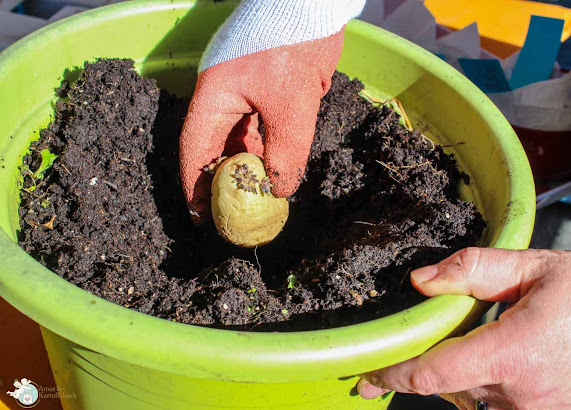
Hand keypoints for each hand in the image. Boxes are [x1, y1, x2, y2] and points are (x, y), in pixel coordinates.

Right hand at [180, 30, 343, 222]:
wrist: (315, 8)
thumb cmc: (292, 47)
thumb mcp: (290, 105)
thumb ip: (285, 152)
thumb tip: (280, 190)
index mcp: (214, 97)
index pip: (195, 147)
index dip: (193, 184)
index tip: (200, 214)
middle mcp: (226, 99)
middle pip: (216, 148)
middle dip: (223, 182)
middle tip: (232, 215)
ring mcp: (249, 96)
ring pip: (242, 141)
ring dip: (249, 169)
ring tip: (256, 201)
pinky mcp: (272, 95)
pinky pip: (264, 131)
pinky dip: (268, 153)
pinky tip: (275, 174)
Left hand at [357, 248, 570, 409]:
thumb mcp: (537, 268)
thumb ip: (474, 270)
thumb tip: (422, 280)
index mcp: (514, 354)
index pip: (435, 374)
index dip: (394, 375)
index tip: (368, 378)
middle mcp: (525, 394)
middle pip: (454, 385)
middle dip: (440, 361)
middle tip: (451, 330)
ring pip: (479, 399)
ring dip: (471, 373)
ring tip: (497, 337)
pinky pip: (507, 407)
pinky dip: (496, 385)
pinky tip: (516, 356)